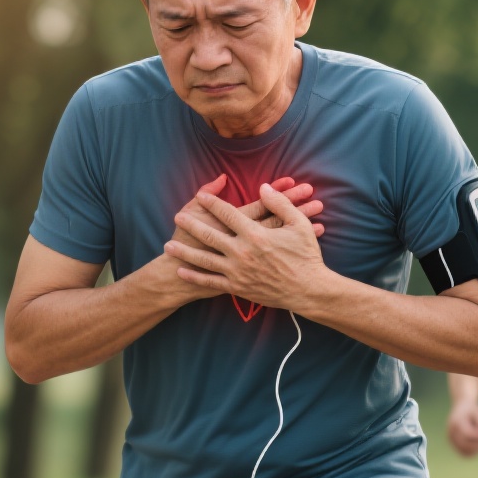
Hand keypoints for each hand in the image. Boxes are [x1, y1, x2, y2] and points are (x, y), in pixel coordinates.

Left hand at [164, 182, 327, 309]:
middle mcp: (242, 252)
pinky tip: (182, 270)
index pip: (228, 214)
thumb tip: (263, 187)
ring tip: (169, 245)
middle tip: (177, 216)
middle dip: (191, 224)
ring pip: (204, 260)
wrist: (308, 290)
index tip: (201, 196)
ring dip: (185, 252)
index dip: (212, 203)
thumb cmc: (306, 256)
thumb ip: (280, 203)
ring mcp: (237, 272)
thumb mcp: (299, 224)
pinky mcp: (237, 288)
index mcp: (255, 235)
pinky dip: (195, 276)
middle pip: (209, 235)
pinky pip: (211, 281)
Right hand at [446, 398, 477, 456]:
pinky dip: (474, 451)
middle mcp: (451, 431)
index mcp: (456, 421)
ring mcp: (450, 439)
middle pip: (465, 444)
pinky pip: (464, 453)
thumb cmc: (472, 409)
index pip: (468, 434)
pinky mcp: (453, 444)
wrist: (461, 407)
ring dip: (477, 449)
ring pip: (465, 451)